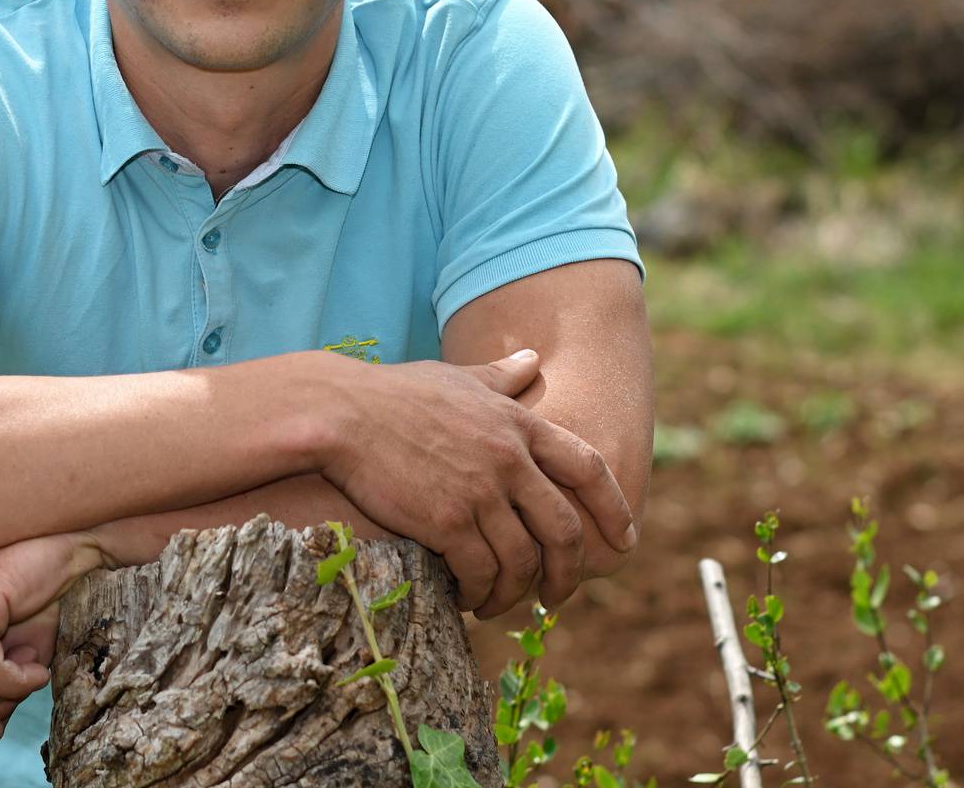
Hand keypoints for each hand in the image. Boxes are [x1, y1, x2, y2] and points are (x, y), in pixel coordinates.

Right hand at [319, 348, 636, 619]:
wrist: (339, 414)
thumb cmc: (392, 393)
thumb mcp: (456, 377)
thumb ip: (500, 375)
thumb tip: (533, 359)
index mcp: (517, 423)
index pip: (588, 467)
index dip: (613, 508)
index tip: (624, 540)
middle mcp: (508, 459)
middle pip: (564, 529)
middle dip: (568, 573)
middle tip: (556, 596)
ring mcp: (479, 491)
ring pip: (522, 561)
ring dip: (515, 592)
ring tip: (496, 603)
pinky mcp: (447, 521)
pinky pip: (481, 572)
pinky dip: (479, 592)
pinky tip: (465, 597)